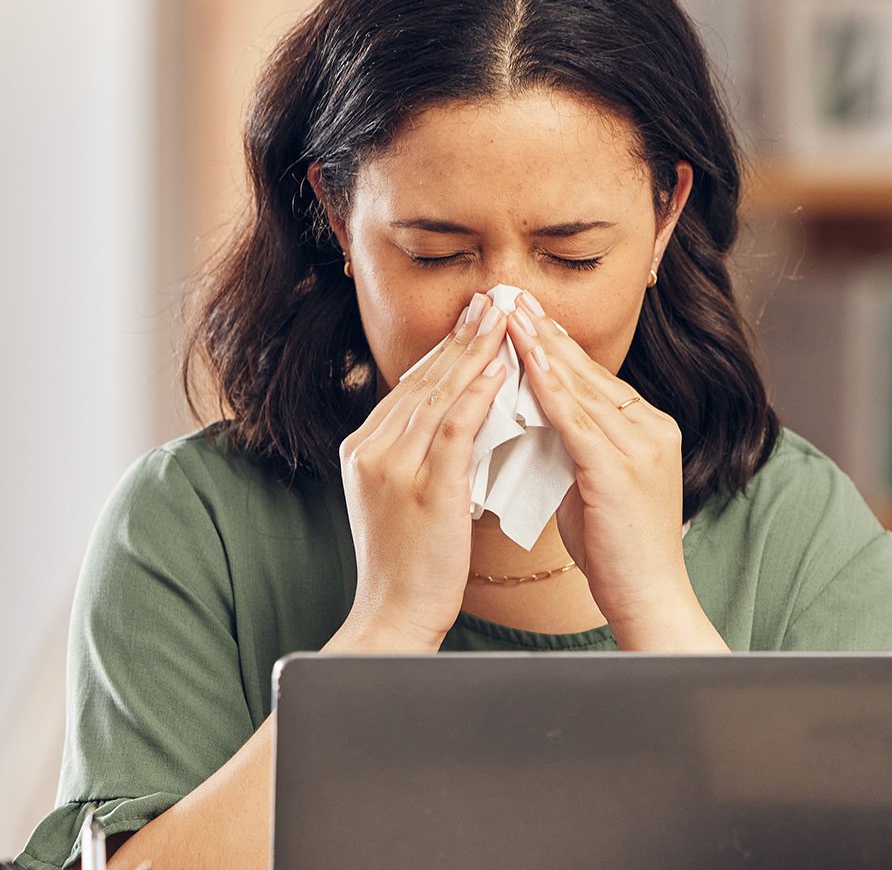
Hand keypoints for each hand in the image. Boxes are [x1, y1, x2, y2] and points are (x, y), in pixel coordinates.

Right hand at [338, 294, 507, 649]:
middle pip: (423, 379)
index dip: (445, 349)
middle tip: (491, 300)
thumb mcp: (399, 496)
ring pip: (438, 394)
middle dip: (460, 336)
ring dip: (474, 351)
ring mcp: (393, 466)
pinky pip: (453, 427)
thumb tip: (453, 417)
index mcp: (364, 448)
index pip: (410, 386)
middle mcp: (371, 449)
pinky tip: (499, 367)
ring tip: (501, 317)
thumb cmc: (406, 561)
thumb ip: (416, 453)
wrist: (393, 615)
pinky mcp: (423, 487)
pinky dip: (477, 393)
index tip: (472, 320)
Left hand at [505, 291, 692, 640]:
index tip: (524, 316)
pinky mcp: (621, 469)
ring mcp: (641, 446)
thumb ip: (575, 445)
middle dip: (545, 332)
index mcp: (648, 430)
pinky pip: (576, 417)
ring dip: (540, 347)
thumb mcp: (595, 483)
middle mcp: (651, 429)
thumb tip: (537, 415)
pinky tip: (524, 358)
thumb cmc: (617, 549)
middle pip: (588, 371)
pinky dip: (547, 384)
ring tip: (509, 313)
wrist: (650, 599)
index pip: (594, 377)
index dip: (556, 345)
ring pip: (581, 386)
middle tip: (510, 296)